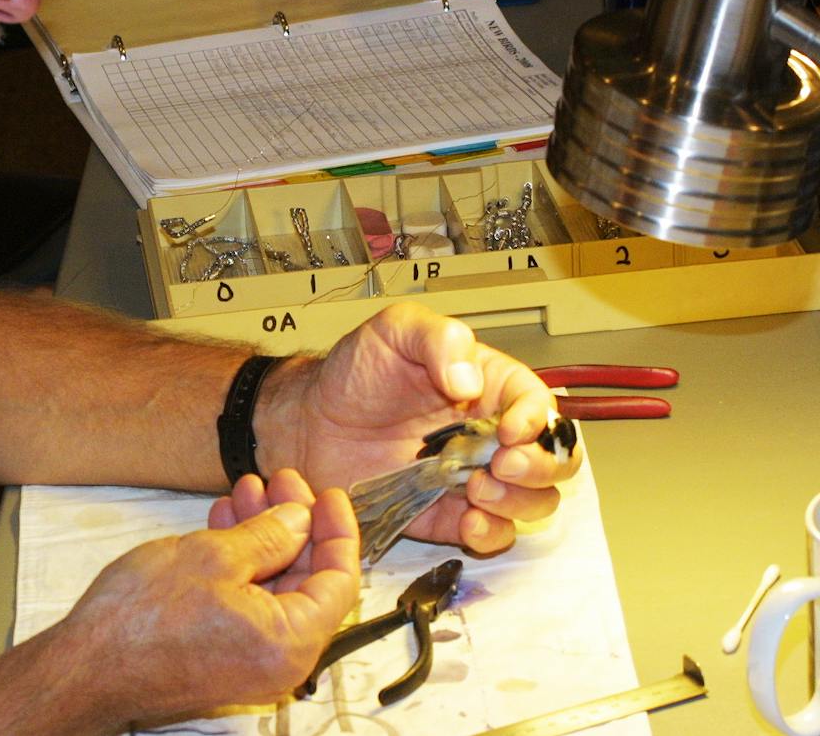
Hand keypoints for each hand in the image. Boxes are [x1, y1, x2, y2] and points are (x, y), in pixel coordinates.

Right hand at [60, 487, 357, 724]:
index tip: (327, 494)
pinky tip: (224, 523)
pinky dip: (242, 561)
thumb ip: (269, 536)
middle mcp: (278, 659)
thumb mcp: (213, 556)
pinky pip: (249, 601)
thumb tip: (300, 519)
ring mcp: (250, 659)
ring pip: (275, 587)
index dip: (336, 531)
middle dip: (293, 525)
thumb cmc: (141, 622)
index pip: (338, 580)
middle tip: (280, 482)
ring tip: (246, 492)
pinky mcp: (224, 653)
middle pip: (307, 581)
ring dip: (263, 536)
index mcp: (289, 642)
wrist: (86, 665)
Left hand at [258, 302, 577, 556]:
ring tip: (477, 489)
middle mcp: (491, 434)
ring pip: (533, 501)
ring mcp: (473, 476)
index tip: (511, 430)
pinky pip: (492, 534)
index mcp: (490, 386)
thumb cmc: (354, 373)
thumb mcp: (395, 330)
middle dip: (542, 467)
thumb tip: (469, 380)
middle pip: (555, 459)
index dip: (539, 421)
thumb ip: (438, 340)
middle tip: (502, 464)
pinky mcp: (449, 514)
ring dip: (519, 502)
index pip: (542, 405)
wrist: (309, 422)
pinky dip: (491, 534)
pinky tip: (468, 521)